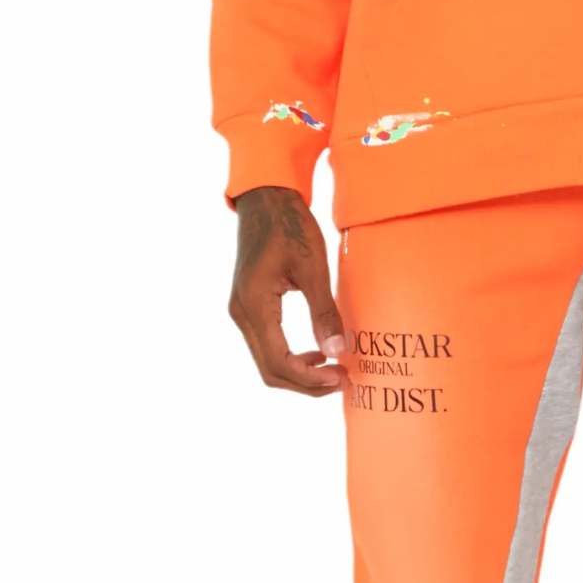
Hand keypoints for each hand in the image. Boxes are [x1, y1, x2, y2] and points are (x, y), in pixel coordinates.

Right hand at [229, 187, 346, 394]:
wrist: (266, 199)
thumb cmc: (290, 226)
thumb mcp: (313, 267)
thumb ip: (323, 312)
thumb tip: (337, 352)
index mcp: (254, 305)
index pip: (279, 362)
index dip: (310, 379)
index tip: (341, 378)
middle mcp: (241, 314)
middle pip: (269, 370)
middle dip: (305, 383)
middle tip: (341, 381)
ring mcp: (241, 311)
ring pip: (266, 361)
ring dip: (298, 373)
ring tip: (333, 370)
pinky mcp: (248, 306)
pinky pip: (266, 345)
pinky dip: (290, 357)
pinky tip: (316, 351)